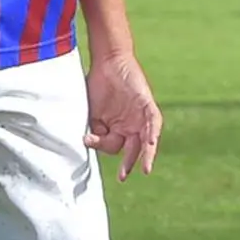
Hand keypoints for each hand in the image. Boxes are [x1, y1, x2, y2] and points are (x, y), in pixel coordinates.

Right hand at [85, 51, 159, 179]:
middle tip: (123, 177)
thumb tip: (86, 143)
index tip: (87, 137)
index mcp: (117, 129)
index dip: (100, 144)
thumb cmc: (97, 85)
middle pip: (132, 149)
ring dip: (146, 155)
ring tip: (145, 169)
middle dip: (128, 163)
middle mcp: (131, 126)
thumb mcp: (92, 112)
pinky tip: (150, 144)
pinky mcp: (148, 105)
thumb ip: (93, 128)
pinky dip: (152, 134)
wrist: (107, 62)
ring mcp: (140, 117)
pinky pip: (153, 123)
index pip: (112, 146)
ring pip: (147, 141)